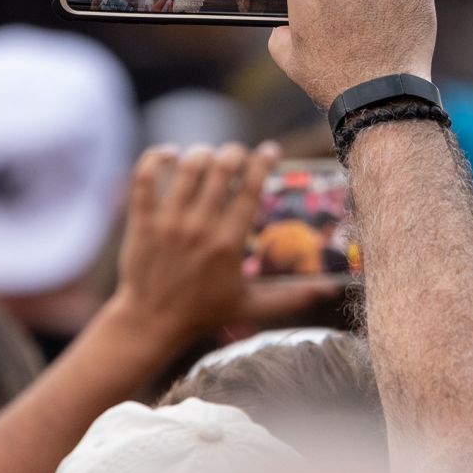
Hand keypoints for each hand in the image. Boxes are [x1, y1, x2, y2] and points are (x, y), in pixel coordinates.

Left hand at [111, 143, 331, 344]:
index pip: (250, 187)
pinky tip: (170, 155)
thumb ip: (292, 298)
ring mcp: (168, 222)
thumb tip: (330, 292)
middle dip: (235, 153)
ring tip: (209, 157)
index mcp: (229, 243)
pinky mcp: (142, 221)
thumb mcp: (253, 308)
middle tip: (238, 156)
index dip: (263, 161)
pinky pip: (145, 177)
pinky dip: (157, 158)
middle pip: (221, 167)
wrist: (153, 322)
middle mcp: (199, 228)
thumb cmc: (205, 314)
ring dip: (202, 153)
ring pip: (187, 166)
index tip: (270, 150)